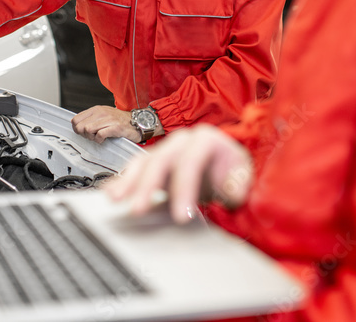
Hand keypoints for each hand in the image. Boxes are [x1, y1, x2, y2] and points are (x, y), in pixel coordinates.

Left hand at [71, 105, 141, 143]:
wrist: (138, 122)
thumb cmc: (121, 121)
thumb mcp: (104, 115)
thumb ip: (91, 119)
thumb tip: (78, 126)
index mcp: (96, 109)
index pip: (75, 120)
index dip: (77, 129)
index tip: (84, 132)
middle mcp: (101, 113)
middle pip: (80, 126)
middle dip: (83, 134)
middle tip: (91, 136)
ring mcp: (108, 119)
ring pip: (88, 130)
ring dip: (91, 137)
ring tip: (98, 137)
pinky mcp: (115, 127)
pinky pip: (99, 135)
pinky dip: (99, 140)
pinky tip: (104, 139)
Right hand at [105, 125, 253, 223]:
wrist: (227, 168)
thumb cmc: (234, 172)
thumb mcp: (244, 178)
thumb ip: (239, 186)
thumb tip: (232, 192)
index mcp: (206, 139)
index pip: (191, 161)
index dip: (184, 187)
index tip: (181, 215)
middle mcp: (182, 141)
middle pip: (161, 159)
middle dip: (148, 185)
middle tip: (139, 210)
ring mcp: (166, 151)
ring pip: (143, 162)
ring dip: (128, 182)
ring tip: (114, 199)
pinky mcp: (154, 164)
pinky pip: (135, 170)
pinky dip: (123, 182)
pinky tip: (111, 193)